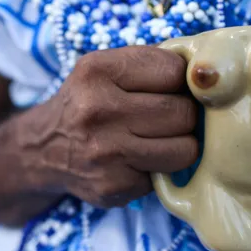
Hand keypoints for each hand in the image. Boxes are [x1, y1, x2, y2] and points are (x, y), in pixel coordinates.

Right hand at [41, 46, 198, 207]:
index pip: (175, 70)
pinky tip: (137, 160)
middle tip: (166, 117)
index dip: (180, 81)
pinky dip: (158, 169)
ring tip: (158, 139)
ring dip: (179, 144)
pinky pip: (166, 176)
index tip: (169, 88)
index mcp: (98, 70)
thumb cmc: (87, 103)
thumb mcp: (103, 69)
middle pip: (183, 112)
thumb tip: (208, 77)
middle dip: (182, 115)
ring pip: (185, 148)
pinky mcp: (113, 185)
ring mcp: (105, 151)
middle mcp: (98, 109)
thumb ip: (150, 65)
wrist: (42, 150)